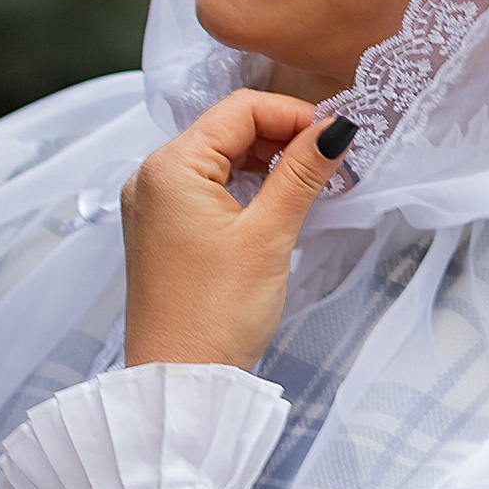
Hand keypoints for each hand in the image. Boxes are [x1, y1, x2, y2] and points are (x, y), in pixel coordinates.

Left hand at [120, 93, 356, 371]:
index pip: (240, 110)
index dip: (293, 115)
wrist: (181, 379)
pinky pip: (206, 188)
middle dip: (282, 138)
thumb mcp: (269, 234)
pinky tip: (277, 203)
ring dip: (266, 162)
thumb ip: (302, 173)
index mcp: (169, 167)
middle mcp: (151, 178)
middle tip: (331, 163)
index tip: (336, 137)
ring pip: (219, 159)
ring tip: (312, 184)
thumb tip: (336, 129)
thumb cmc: (217, 312)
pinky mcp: (162, 230)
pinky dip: (244, 187)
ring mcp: (153, 205)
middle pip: (227, 130)